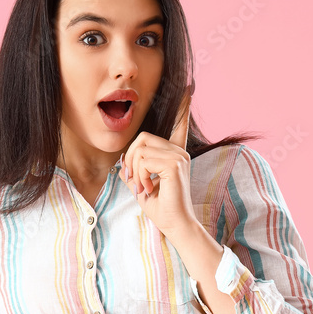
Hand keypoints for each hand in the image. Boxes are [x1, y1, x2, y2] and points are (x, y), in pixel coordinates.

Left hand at [118, 81, 196, 237]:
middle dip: (130, 159)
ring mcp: (179, 157)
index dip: (182, 108)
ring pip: (140, 149)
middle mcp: (179, 152)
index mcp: (174, 154)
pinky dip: (138, 176)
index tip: (190, 88)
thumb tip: (122, 162)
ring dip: (134, 171)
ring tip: (142, 188)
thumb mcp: (141, 187)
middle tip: (134, 182)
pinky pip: (143, 160)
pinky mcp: (175, 165)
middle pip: (142, 138)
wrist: (176, 225)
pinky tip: (148, 189)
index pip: (179, 126)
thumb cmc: (162, 208)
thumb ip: (132, 171)